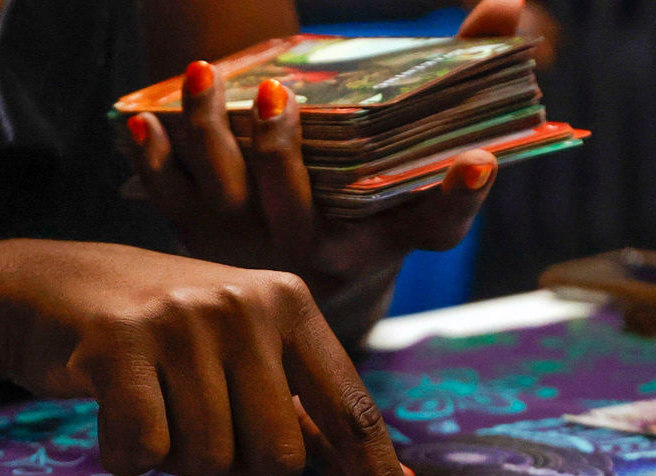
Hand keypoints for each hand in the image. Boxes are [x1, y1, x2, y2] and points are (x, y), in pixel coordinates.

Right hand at [0, 240, 439, 475]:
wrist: (56, 282)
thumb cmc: (166, 331)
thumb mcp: (247, 351)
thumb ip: (312, 414)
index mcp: (292, 305)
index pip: (353, 416)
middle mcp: (247, 304)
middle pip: (278, 461)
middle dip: (238, 471)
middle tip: (200, 431)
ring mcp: (183, 319)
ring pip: (211, 463)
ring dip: (177, 462)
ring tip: (156, 409)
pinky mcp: (119, 342)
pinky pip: (145, 452)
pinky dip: (126, 456)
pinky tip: (115, 414)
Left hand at [122, 0, 522, 311]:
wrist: (307, 269)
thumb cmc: (370, 194)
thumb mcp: (417, 153)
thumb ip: (464, 76)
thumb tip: (512, 3)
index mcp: (387, 240)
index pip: (437, 226)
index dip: (460, 197)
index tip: (480, 162)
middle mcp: (321, 257)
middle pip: (300, 209)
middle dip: (284, 153)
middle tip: (276, 95)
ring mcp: (256, 252)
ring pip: (227, 197)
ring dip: (211, 134)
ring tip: (207, 76)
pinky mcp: (202, 241)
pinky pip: (171, 201)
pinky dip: (153, 160)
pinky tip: (143, 119)